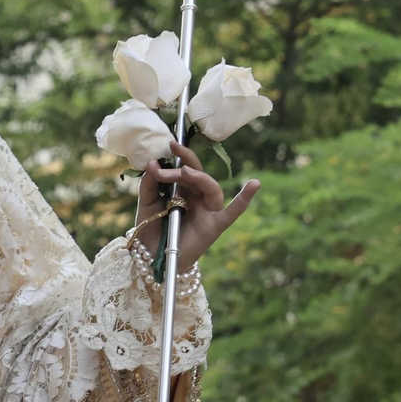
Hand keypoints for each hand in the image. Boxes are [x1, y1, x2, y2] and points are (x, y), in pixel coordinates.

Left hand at [133, 141, 259, 269]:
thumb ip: (149, 184)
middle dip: (183, 165)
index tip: (169, 144)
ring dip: (198, 178)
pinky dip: (244, 199)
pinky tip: (254, 184)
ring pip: (211, 187)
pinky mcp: (215, 225)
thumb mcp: (146, 203)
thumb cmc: (151, 228)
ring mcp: (208, 210)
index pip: (184, 168)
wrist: (151, 257)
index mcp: (183, 188)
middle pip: (196, 175)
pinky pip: (233, 212)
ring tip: (184, 172)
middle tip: (168, 160)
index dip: (180, 156)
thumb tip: (152, 163)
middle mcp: (198, 196)